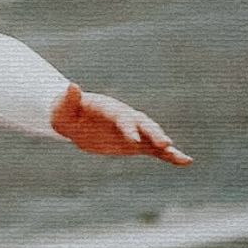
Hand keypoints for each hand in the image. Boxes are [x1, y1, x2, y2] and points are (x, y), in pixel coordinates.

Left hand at [49, 83, 192, 165]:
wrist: (75, 121)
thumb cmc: (65, 114)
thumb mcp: (62, 109)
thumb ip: (68, 99)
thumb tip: (72, 85)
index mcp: (109, 109)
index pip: (121, 118)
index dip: (128, 128)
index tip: (134, 140)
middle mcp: (125, 118)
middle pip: (142, 123)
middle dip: (153, 133)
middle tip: (164, 144)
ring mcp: (133, 130)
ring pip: (152, 136)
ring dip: (164, 145)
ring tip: (179, 156)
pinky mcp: (137, 143)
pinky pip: (155, 150)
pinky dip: (169, 155)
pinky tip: (186, 161)